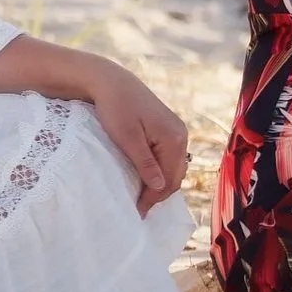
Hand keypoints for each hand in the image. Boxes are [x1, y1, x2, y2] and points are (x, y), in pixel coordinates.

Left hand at [79, 59, 190, 213]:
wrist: (111, 81)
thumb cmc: (115, 107)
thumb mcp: (127, 138)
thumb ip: (144, 162)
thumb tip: (158, 186)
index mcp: (174, 138)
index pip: (169, 179)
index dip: (153, 197)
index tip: (137, 211)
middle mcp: (180, 135)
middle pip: (175, 175)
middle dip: (158, 193)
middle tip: (139, 208)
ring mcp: (176, 131)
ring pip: (173, 167)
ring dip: (159, 182)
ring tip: (141, 197)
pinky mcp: (167, 129)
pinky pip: (168, 157)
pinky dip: (159, 170)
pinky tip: (146, 177)